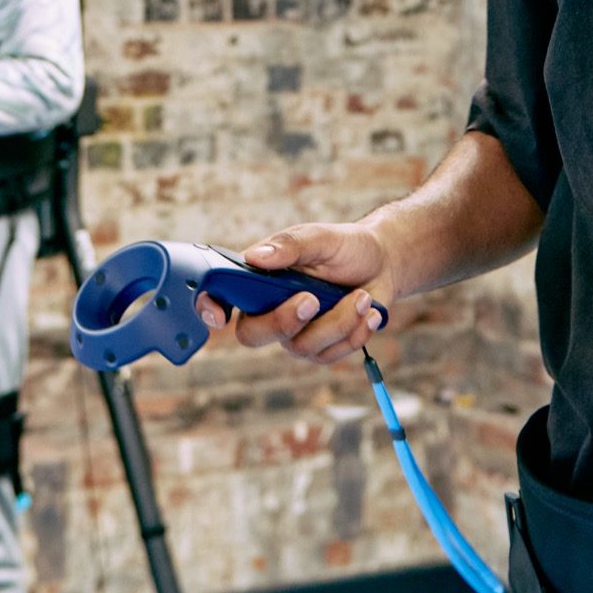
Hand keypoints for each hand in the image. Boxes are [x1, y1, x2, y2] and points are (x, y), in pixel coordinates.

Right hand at [195, 223, 391, 365]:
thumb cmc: (346, 247)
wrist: (383, 264)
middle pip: (251, 335)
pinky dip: (355, 332)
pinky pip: (330, 355)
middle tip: (312, 299)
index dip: (209, 308)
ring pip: (300, 348)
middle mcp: (269, 309)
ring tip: (361, 297)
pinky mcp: (321, 348)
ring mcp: (294, 333)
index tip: (217, 316)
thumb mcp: (321, 238)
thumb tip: (255, 257)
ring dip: (337, 322)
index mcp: (259, 278)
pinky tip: (369, 310)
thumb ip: (290, 246)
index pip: (221, 296)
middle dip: (282, 321)